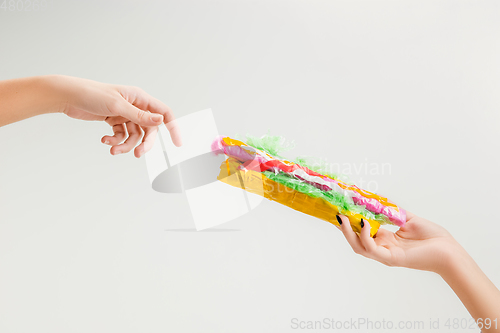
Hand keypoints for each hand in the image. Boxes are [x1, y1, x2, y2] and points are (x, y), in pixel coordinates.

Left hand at [50, 75, 181, 156]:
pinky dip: (115, 141)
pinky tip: (104, 140)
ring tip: (113, 149)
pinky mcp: (114, 121)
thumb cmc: (91, 94)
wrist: (68, 96)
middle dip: (144, 143)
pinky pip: (122, 136)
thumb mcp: (117, 106)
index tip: (177, 143)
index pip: (163, 113)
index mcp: (140, 98)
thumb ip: (139, 116)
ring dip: (125, 145)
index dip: (173, 127)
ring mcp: (124, 114)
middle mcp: (135, 106)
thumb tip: (160, 121)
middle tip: (138, 154)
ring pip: (134, 135)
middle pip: (149, 129)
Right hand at [337, 212, 463, 273]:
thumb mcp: (410, 219)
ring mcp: (385, 255)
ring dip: (347, 232)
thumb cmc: (434, 238)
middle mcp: (382, 249)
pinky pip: (372, 248)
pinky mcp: (391, 258)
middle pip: (354, 241)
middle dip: (342, 228)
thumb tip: (379, 201)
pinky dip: (365, 235)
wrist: (449, 251)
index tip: (339, 209)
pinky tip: (363, 223)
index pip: (361, 232)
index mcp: (386, 241)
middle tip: (335, 213)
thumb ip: (393, 212)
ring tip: (342, 217)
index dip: (349, 222)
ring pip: (358, 246)